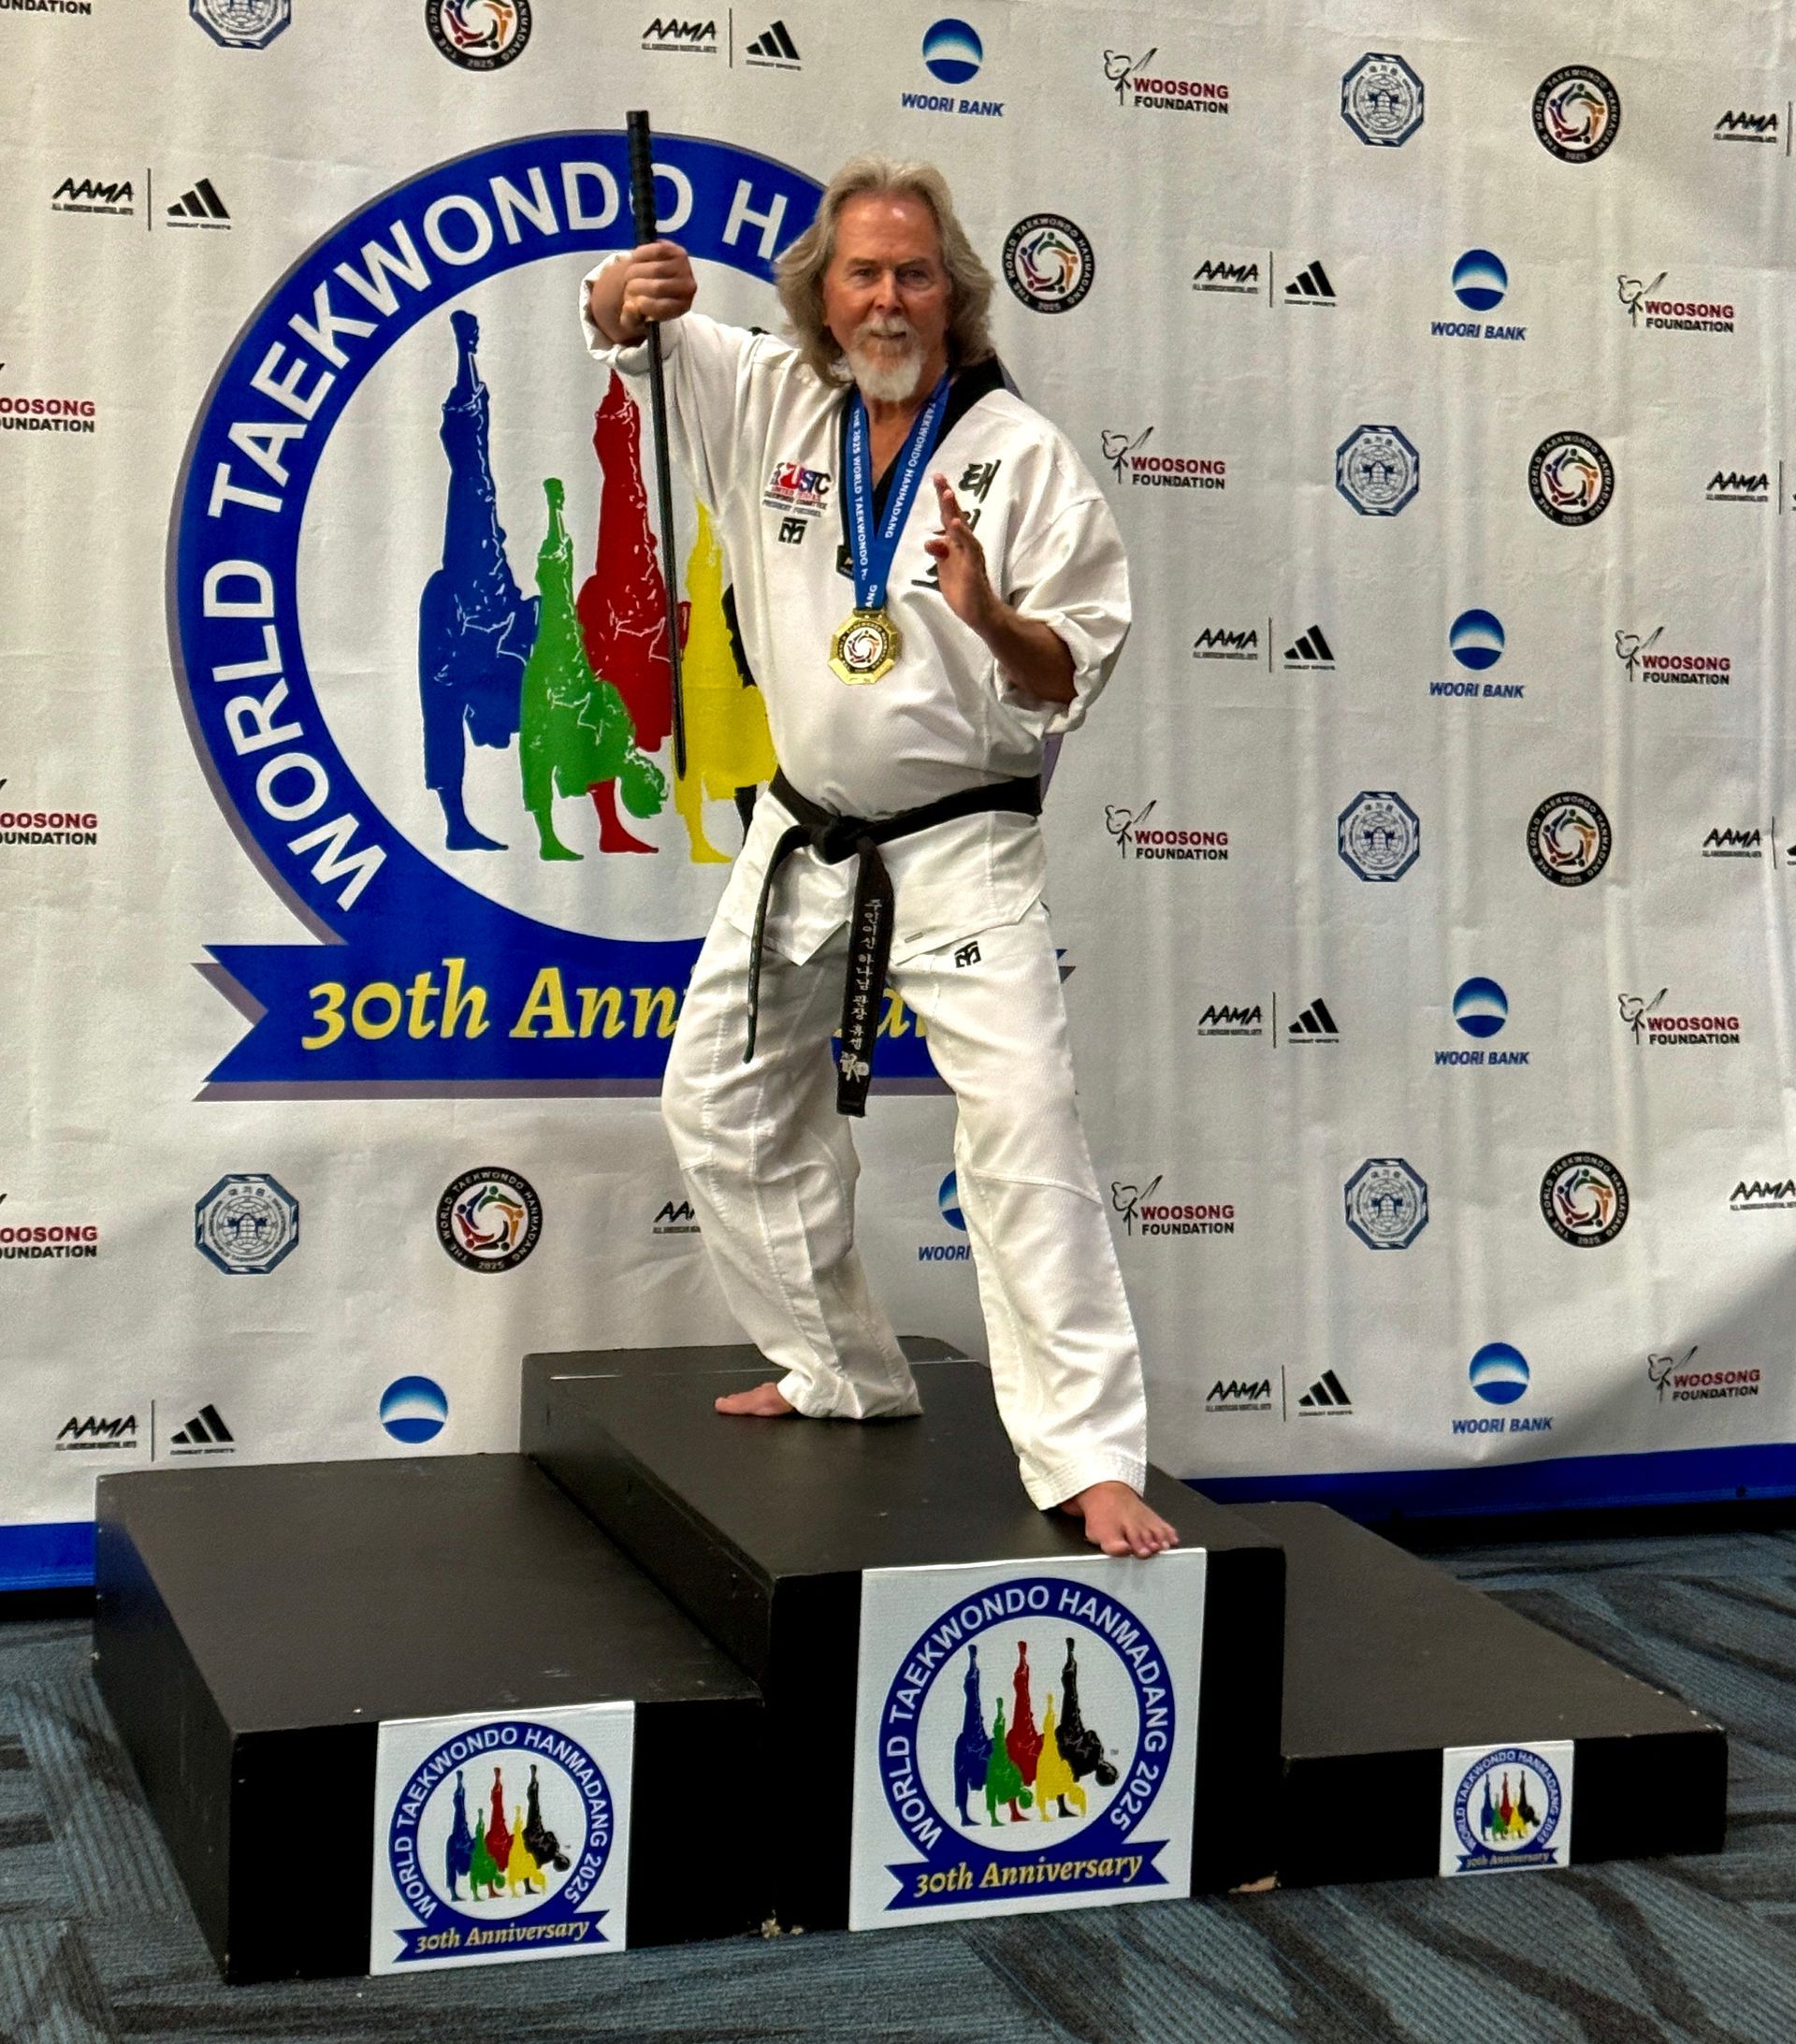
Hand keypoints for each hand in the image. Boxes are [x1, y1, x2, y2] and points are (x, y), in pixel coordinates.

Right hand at [610, 240, 695, 340]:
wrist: (655, 279)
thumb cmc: (647, 302)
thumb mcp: (638, 318)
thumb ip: (631, 319)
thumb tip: (630, 306)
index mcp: (681, 308)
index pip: (662, 308)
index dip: (643, 305)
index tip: (631, 303)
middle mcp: (689, 288)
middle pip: (657, 287)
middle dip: (635, 287)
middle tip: (627, 287)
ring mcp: (685, 268)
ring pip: (655, 269)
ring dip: (635, 271)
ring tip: (630, 276)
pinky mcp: (677, 251)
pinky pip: (656, 250)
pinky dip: (640, 255)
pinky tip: (635, 260)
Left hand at [925, 472, 995, 633]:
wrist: (979, 614)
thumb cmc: (963, 591)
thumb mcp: (944, 571)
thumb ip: (939, 555)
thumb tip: (932, 541)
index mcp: (956, 545)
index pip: (948, 519)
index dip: (943, 500)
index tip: (937, 479)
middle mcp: (965, 545)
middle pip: (955, 517)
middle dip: (947, 497)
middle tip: (939, 477)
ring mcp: (970, 555)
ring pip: (962, 528)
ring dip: (955, 511)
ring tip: (948, 494)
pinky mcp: (974, 567)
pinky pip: (970, 548)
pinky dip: (963, 536)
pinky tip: (955, 525)